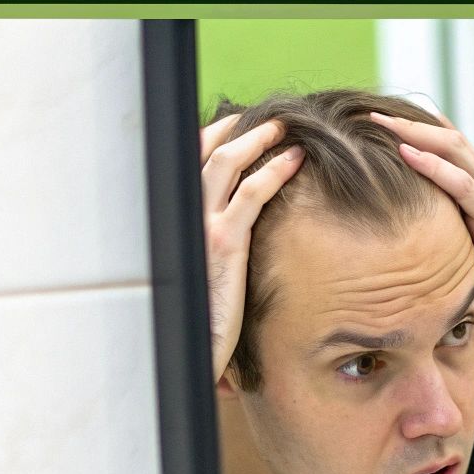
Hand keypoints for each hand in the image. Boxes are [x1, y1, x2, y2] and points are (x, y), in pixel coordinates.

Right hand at [200, 115, 303, 384]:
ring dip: (259, 139)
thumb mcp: (201, 284)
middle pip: (204, 153)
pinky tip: (296, 160)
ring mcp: (200, 228)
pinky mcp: (223, 243)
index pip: (191, 166)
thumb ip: (213, 262)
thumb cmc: (197, 327)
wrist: (187, 355)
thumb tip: (233, 264)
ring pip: (227, 163)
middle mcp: (182, 218)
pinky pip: (251, 194)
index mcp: (177, 223)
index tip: (241, 129)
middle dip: (237, 129)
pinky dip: (274, 170)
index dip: (214, 141)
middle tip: (269, 119)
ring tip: (286, 128)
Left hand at [370, 111, 473, 359]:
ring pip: (456, 152)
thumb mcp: (458, 255)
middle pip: (450, 140)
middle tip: (370, 112)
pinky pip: (463, 187)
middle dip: (409, 123)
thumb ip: (439, 233)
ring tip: (381, 122)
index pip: (450, 148)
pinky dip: (434, 167)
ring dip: (416, 134)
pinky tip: (406, 154)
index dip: (416, 128)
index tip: (377, 118)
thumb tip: (394, 233)